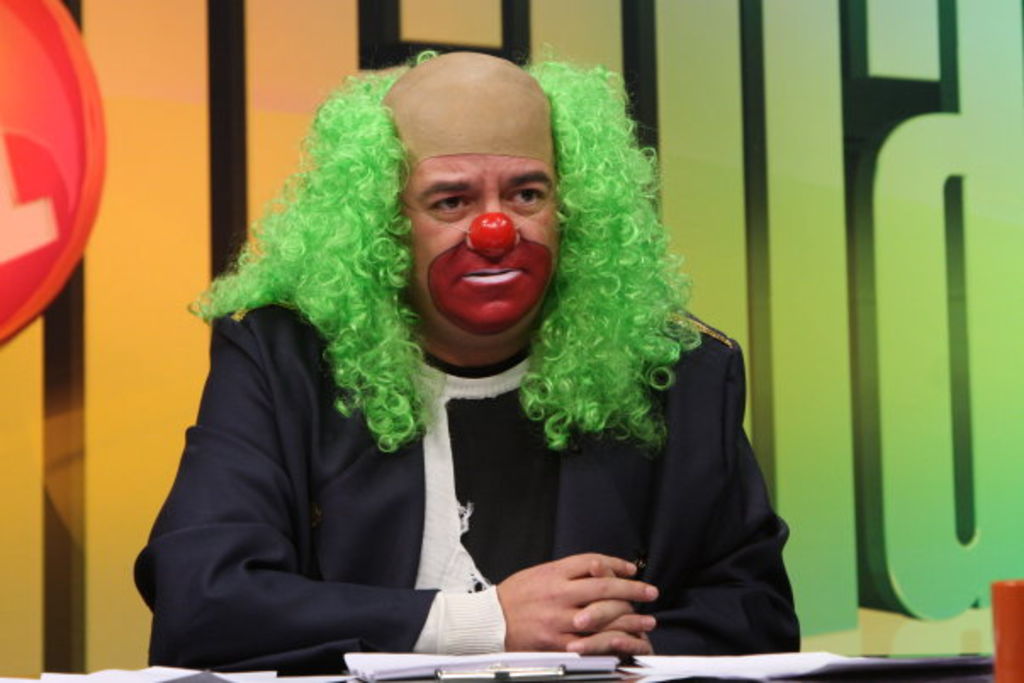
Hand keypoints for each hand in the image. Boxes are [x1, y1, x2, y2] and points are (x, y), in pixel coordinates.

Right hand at [496, 553, 657, 651]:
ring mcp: (558, 619)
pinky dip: (610, 642)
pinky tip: (625, 641)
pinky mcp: (556, 642)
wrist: (489, 622)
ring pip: (602, 616)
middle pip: (604, 587)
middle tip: (651, 592)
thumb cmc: (514, 596)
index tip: (633, 569)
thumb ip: (568, 571)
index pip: (593, 562)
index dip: (617, 565)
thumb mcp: (540, 573)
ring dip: (629, 618)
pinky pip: (589, 642)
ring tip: (647, 620)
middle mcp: (559, 593)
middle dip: (632, 590)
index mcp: (554, 573)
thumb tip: (599, 568)